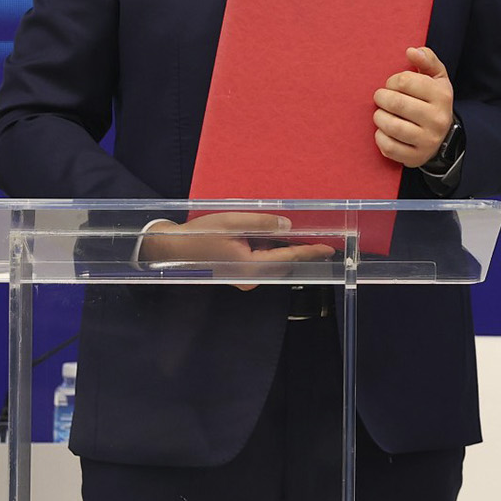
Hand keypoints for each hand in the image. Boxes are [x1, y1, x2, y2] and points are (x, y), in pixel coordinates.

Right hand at [141, 212, 335, 290]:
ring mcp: (243, 278)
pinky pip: (259, 262)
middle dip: (298, 249)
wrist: (171, 250)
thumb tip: (287, 227)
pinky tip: (267, 237)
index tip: (328, 248)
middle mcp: (250, 278)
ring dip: (281, 248)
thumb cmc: (199, 235)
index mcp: (251, 267)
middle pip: (281, 262)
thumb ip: (262, 224)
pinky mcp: (237, 274)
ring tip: (292, 233)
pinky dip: (267, 250)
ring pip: (270, 262)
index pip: (288, 258)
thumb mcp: (232, 222)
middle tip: (315, 236)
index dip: (310, 251)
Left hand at [374, 47, 454, 167]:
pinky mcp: (416, 157)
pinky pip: (389, 147)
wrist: (444, 136)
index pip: (405, 81)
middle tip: (380, 98)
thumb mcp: (436, 78)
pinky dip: (380, 137)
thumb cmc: (432, 100)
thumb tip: (411, 51)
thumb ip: (427, 60)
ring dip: (379, 117)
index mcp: (442, 96)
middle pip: (397, 103)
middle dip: (382, 98)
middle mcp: (438, 119)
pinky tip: (383, 131)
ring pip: (392, 126)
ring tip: (380, 113)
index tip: (393, 84)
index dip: (392, 80)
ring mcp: (428, 141)